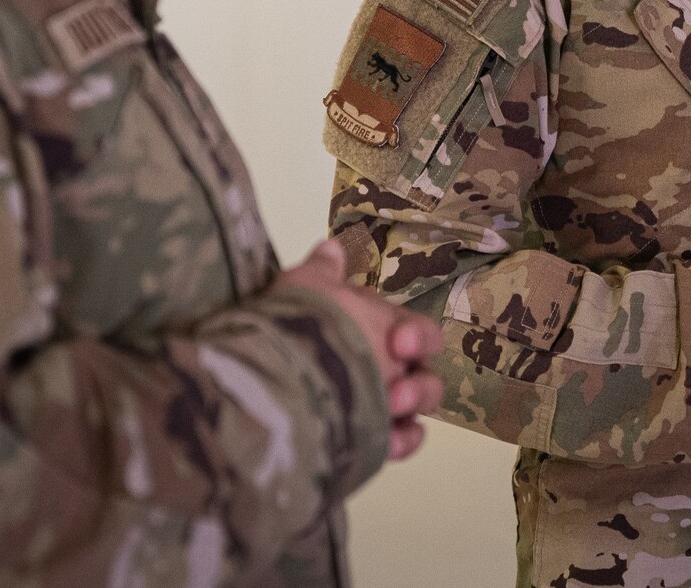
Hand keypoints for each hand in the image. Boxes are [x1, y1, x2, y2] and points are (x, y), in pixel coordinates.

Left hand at [279, 238, 443, 460]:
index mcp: (374, 333)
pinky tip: (389, 443)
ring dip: (414, 405)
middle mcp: (382, 369)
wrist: (265, 384)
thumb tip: (329, 246)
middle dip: (420, 383)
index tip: (397, 341)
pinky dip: (403, 440)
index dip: (418, 337)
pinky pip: (403, 440)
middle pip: (425, 375)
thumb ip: (323, 271)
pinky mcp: (369, 439)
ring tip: (391, 409)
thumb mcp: (303, 290)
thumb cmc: (293, 330)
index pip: (419, 334)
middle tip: (396, 393)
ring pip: (418, 407)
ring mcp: (378, 406)